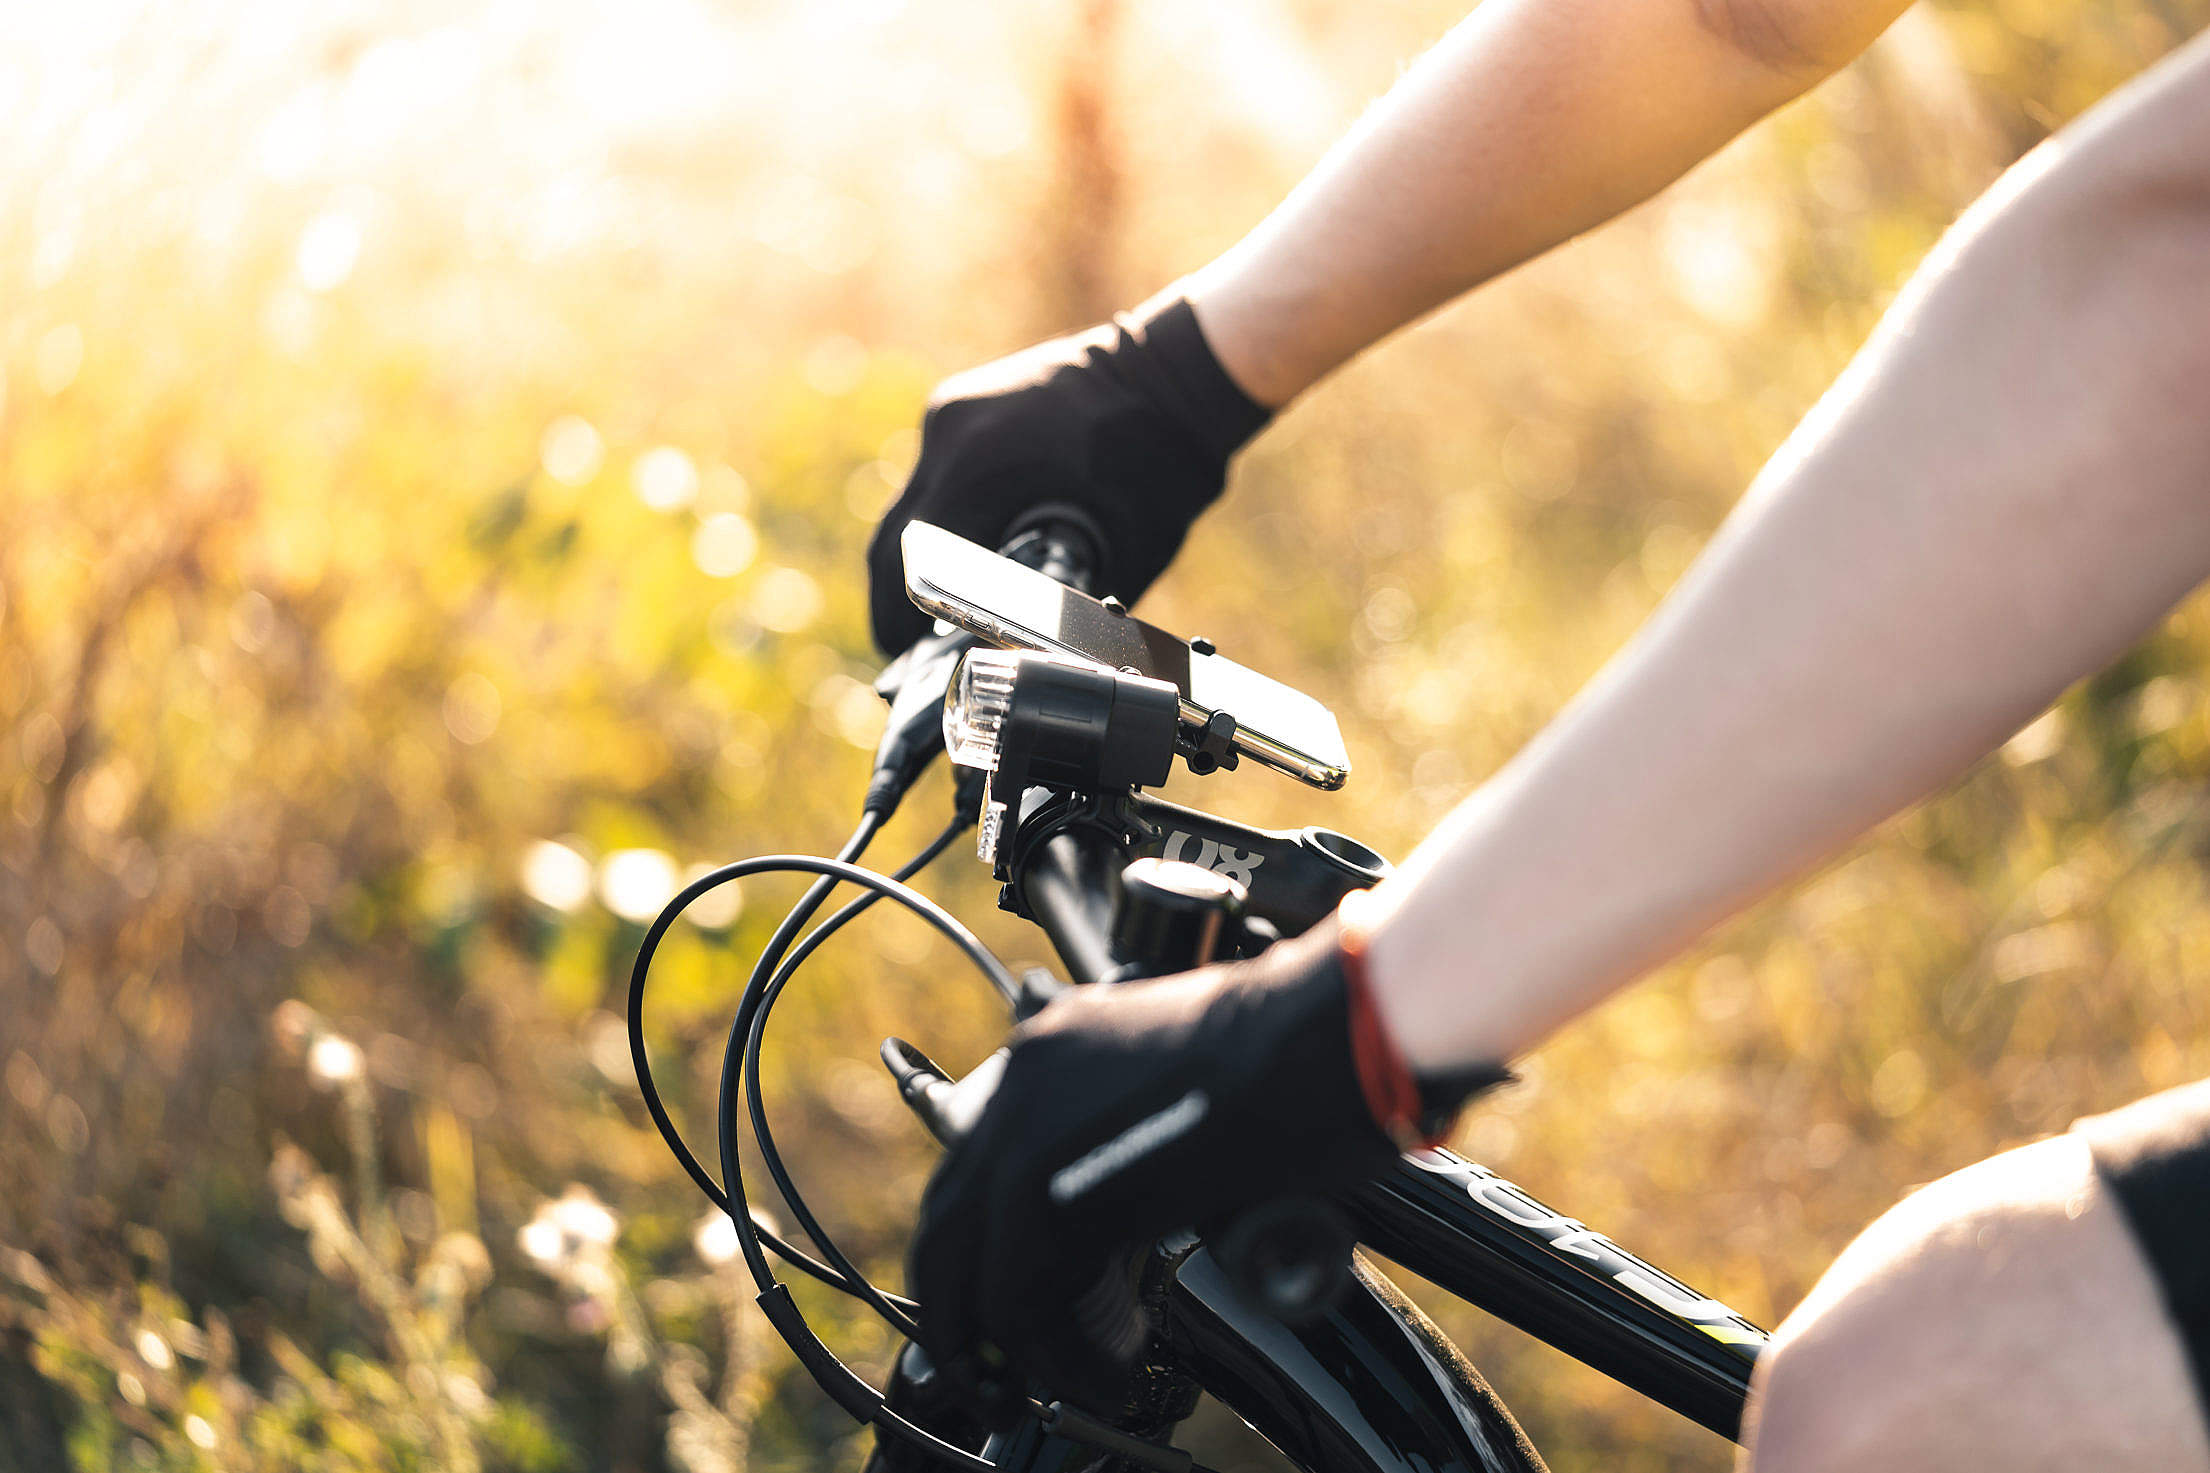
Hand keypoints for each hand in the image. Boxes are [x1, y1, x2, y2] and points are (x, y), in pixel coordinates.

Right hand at [866, 297, 1269, 656]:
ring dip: (917, 551)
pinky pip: (938, 471)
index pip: (905, 561)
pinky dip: (946, 513)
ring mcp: (953, 408)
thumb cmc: (1163, 457)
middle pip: (895, 535)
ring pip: (912, 501)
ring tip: (936, 600)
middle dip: (894, 593)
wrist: (1179, 370)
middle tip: (905, 642)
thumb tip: (1038, 650)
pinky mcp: (964, 401)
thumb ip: (1068, 600)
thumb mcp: (1123, 548)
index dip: (896, 618)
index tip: (899, 654)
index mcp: (980, 466)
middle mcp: (951, 430)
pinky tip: (969, 544)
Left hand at [906, 917, 1502, 1418]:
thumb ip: (1124, 1131)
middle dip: (967, 1314)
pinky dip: (1069, 1354)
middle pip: (947, 1224)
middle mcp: (1022, 1084)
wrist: (1332, 1036)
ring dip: (1024, 1348)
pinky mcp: (1063, 1194)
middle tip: (999, 1369)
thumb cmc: (1296, 1057)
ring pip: (978, 1276)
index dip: (983, 1252)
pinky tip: (1118, 1366)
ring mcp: (1030, 1135)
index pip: (972, 1167)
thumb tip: (1111, 1214)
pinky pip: (1028, 1303)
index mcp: (1049, 1051)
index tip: (1005, 1303)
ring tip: (1087, 1373)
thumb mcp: (1179, 1082)